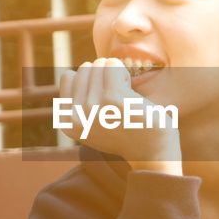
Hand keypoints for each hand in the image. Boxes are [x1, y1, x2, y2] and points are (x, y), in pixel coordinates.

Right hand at [55, 57, 180, 170]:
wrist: (152, 154)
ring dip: (114, 74)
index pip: (68, 77)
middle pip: (84, 69)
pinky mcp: (111, 99)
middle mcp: (74, 116)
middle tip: (117, 96)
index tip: (102, 96)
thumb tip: (68, 74)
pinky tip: (130, 91)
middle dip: (102, 75)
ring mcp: (91, 108)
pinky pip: (112, 65)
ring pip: (98, 65)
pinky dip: (123, 71)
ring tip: (124, 95)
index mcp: (67, 122)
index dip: (88, 80)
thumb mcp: (92, 124)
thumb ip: (77, 106)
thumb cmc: (126, 134)